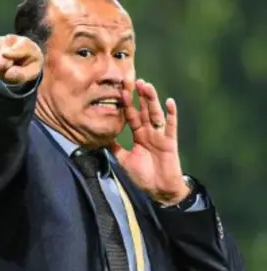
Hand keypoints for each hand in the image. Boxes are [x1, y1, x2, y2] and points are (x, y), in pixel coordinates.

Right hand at [0, 34, 42, 84]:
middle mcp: (9, 39)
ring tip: (1, 69)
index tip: (6, 62)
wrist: (23, 56)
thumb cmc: (28, 64)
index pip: (14, 50)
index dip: (10, 56)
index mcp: (24, 44)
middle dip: (2, 71)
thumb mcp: (32, 72)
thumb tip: (7, 74)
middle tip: (7, 71)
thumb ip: (22, 74)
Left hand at [109, 79, 189, 205]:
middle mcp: (149, 132)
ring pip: (155, 114)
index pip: (131, 116)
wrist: (158, 189)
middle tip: (133, 80)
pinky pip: (171, 126)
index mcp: (138, 135)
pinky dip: (171, 114)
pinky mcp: (169, 141)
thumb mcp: (123, 160)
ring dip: (152, 100)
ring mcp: (160, 135)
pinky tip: (169, 101)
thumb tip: (98, 138)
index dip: (126, 104)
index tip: (120, 90)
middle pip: (143, 110)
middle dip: (139, 96)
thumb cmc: (143, 175)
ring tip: (147, 86)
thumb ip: (114, 147)